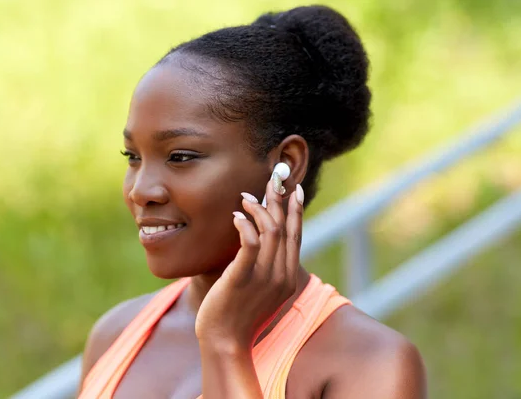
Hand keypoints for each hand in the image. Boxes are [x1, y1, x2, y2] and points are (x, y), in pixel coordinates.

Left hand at [195, 178, 303, 350]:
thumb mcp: (259, 290)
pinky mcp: (242, 278)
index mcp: (287, 277)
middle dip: (280, 200)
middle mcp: (281, 275)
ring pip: (270, 232)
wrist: (225, 342)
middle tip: (274, 179)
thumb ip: (265, 267)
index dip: (296, 211)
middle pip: (285, 229)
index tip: (294, 189)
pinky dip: (246, 225)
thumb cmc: (237, 314)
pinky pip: (249, 244)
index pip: (296, 236)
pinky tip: (237, 215)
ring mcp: (263, 278)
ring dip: (259, 209)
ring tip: (246, 197)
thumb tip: (261, 242)